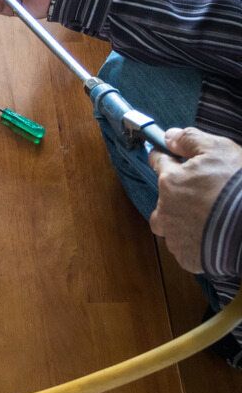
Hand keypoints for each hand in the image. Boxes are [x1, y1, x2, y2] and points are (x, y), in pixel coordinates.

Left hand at [148, 127, 241, 272]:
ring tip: (207, 218)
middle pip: (163, 198)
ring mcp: (175, 235)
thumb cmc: (239, 186)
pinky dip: (195, 241)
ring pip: (169, 225)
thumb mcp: (220, 150)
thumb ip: (190, 140)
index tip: (172, 157)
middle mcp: (165, 209)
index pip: (158, 162)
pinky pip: (185, 247)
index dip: (168, 158)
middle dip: (177, 194)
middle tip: (203, 194)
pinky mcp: (186, 257)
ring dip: (181, 220)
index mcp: (170, 181)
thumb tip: (169, 135)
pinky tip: (213, 236)